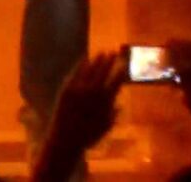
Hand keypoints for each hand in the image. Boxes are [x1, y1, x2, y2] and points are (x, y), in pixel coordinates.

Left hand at [31, 51, 124, 181]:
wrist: (66, 140)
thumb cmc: (88, 136)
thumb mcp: (105, 127)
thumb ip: (113, 114)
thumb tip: (119, 106)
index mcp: (106, 100)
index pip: (116, 81)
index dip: (121, 71)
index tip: (124, 64)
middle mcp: (93, 92)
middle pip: (104, 71)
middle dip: (110, 60)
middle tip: (114, 52)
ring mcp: (79, 89)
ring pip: (90, 69)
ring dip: (98, 60)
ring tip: (102, 52)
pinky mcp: (67, 89)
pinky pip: (76, 73)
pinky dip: (82, 65)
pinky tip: (85, 59)